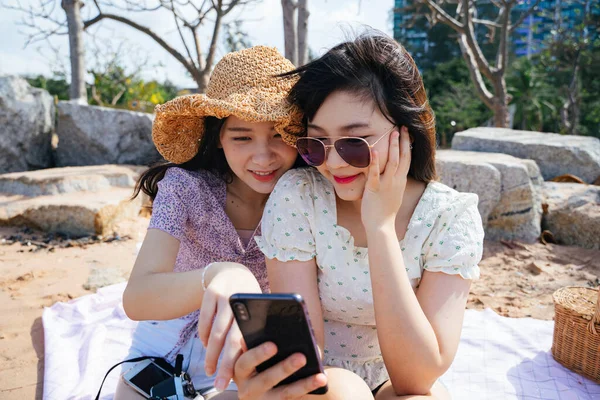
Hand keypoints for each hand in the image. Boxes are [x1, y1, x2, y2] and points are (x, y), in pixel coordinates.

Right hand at [197, 262, 261, 390]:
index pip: (249, 338)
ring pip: (214, 332)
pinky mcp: (209, 293)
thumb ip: (262, 325)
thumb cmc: (250, 296)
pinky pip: (204, 321)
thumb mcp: (260, 305)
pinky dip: (203, 337)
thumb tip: (270, 356)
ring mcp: (223, 296)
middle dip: (225, 364)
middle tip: (222, 384)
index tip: (242, 377)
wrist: (232, 268)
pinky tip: (205, 348)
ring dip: (211, 355)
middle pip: (231, 338)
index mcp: (256, 307)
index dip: (244, 359)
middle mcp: (241, 301)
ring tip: (210, 371)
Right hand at [233, 342, 327, 399]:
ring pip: (284, 394)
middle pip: (266, 379)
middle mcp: (248, 389)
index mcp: (240, 371)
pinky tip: (321, 380)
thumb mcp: (252, 357)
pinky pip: (294, 399)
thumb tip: (265, 329)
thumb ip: (256, 343)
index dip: (258, 354)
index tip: (273, 345)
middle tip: (301, 357)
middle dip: (284, 368)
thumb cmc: (257, 364)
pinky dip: (308, 389)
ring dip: (303, 384)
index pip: (245, 362)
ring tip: (320, 376)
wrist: (259, 393)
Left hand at [361, 126, 410, 230]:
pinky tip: (374, 150)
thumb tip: (390, 173)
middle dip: (403, 141)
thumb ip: (392, 182)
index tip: (407, 133)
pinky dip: (375, 162)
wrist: (381, 226)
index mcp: (400, 181)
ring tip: (392, 133)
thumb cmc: (384, 211)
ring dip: (393, 146)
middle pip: (403, 157)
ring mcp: (387, 185)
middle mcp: (396, 181)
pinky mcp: (375, 189)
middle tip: (402, 126)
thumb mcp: (393, 193)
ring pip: (392, 162)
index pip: (407, 160)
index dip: (407, 146)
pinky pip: (375, 173)